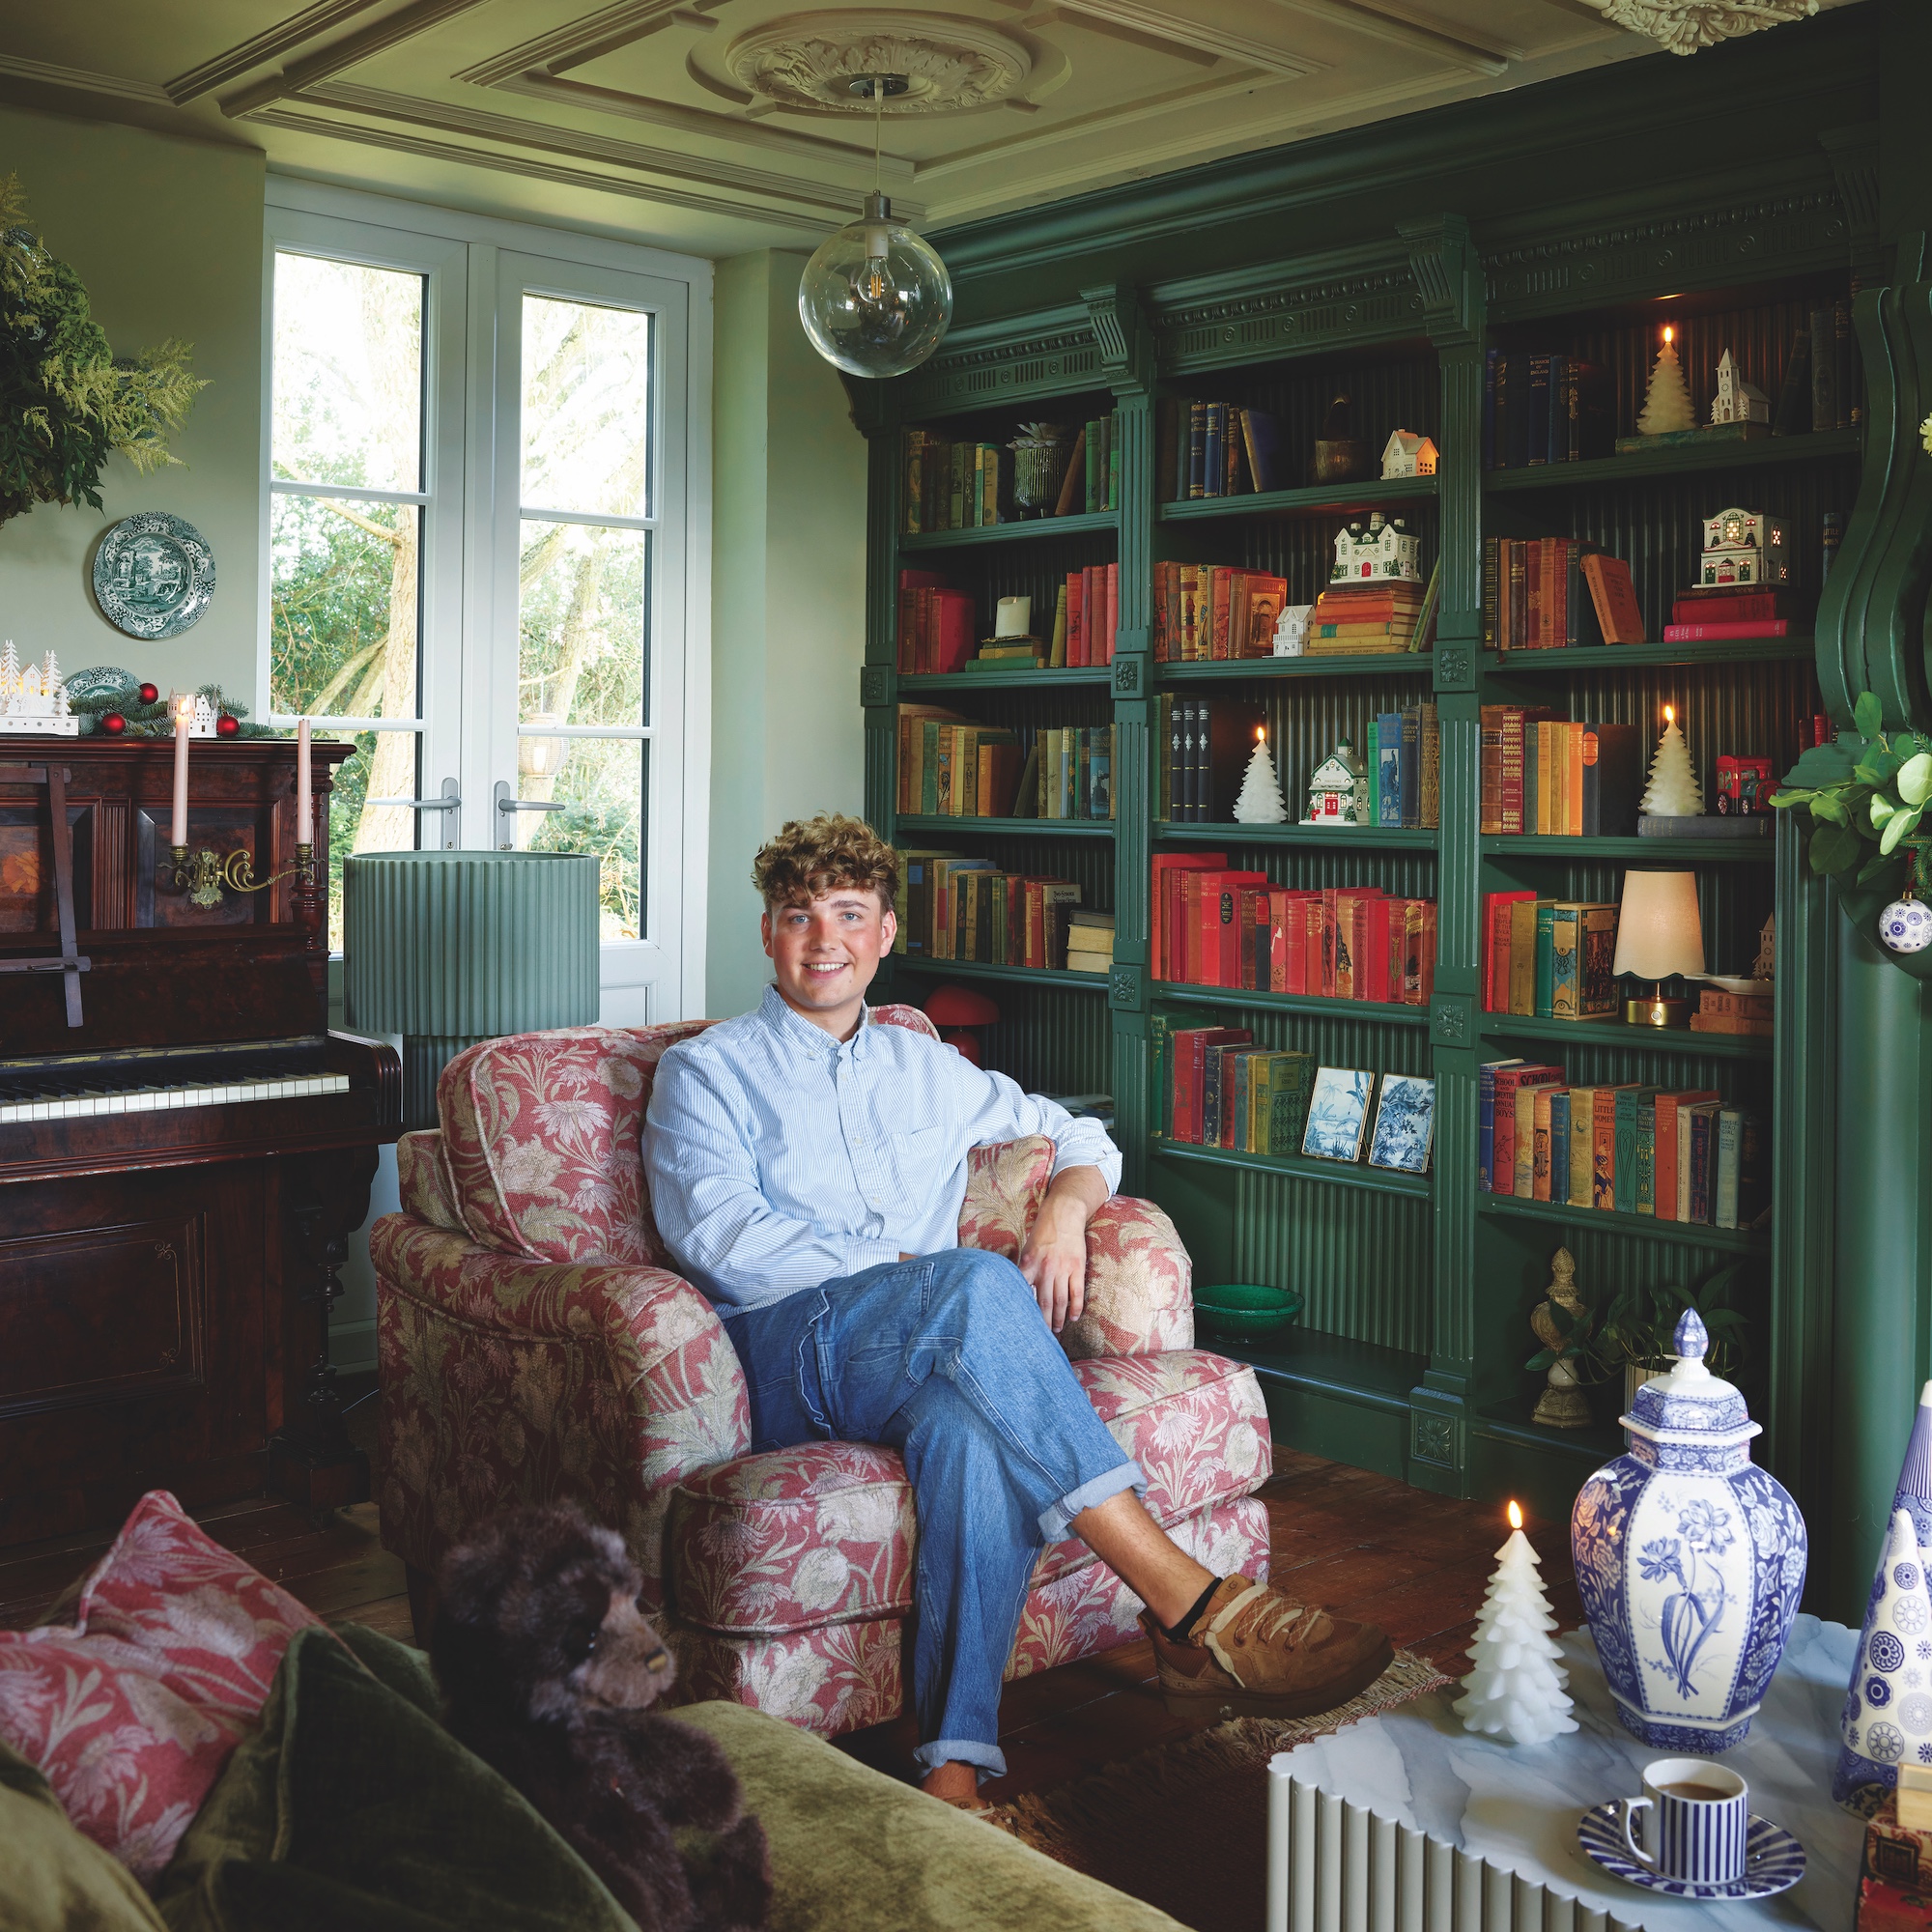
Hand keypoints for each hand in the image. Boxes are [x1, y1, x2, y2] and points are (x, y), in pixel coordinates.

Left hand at [1017, 1165, 1106, 1332]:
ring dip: (1059, 1319)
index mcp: (1029, 1264)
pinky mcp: (1077, 1268)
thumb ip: (1023, 1269)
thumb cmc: (1042, 1232)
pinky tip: (1073, 1318)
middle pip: (1043, 1303)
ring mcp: (1063, 1269)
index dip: (1023, 1311)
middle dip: (1043, 1322)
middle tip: (1042, 1337)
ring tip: (1057, 1330)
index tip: (1021, 1325)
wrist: (1064, 1213)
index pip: (1023, 1293)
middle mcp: (1045, 1269)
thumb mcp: (1026, 1248)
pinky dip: (1075, 1308)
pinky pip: (1077, 1293)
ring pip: (1060, 1301)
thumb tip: (1015, 1289)